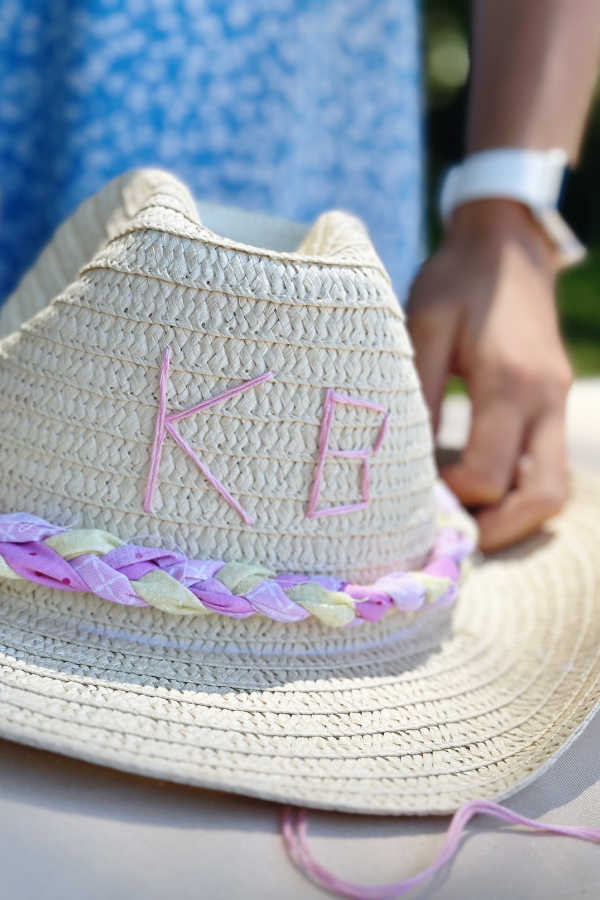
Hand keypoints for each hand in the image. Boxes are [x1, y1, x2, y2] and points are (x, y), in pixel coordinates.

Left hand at [407, 199, 572, 551]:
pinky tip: (485, 489)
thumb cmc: (457, 280)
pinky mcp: (555, 399)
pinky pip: (549, 463)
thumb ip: (416, 393)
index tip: (418, 495)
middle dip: (500, 529)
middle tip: (454, 539)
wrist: (507, 243)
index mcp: (508, 382)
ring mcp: (557, 401)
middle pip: (544, 496)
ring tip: (469, 522)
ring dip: (517, 516)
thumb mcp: (423, 326)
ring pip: (556, 487)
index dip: (455, 496)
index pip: (491, 473)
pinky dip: (522, 488)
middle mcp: (544, 399)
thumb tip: (401, 461)